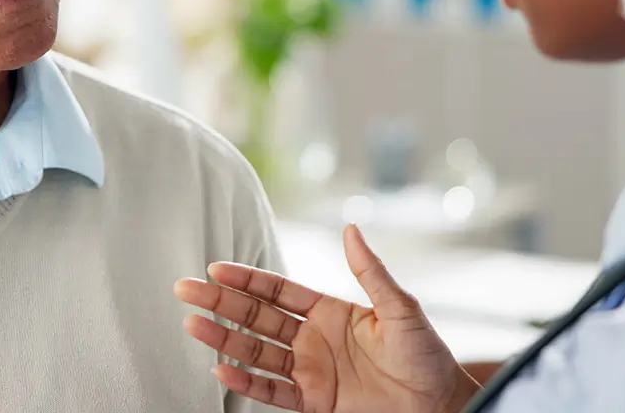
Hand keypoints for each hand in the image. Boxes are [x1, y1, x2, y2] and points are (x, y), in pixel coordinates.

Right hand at [174, 224, 479, 412]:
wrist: (438, 404)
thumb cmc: (426, 355)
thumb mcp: (401, 308)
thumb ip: (370, 272)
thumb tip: (352, 229)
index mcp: (328, 311)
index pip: (277, 290)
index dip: (246, 279)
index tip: (216, 268)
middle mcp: (311, 339)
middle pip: (255, 317)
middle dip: (220, 302)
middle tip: (186, 289)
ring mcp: (309, 370)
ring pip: (254, 352)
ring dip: (223, 338)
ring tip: (192, 324)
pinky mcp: (313, 401)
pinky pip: (271, 392)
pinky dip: (245, 382)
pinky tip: (222, 369)